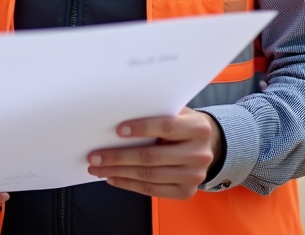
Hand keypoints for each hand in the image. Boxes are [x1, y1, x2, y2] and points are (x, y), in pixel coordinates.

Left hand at [85, 108, 224, 198]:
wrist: (209, 145)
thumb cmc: (184, 125)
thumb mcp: (177, 112)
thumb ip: (157, 113)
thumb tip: (119, 116)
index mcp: (198, 128)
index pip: (166, 127)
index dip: (141, 128)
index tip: (118, 130)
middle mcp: (199, 154)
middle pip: (152, 157)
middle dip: (119, 157)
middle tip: (95, 156)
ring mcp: (194, 176)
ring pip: (149, 175)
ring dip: (118, 172)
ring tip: (98, 168)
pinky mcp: (186, 192)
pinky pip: (152, 190)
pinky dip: (129, 184)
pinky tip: (113, 178)